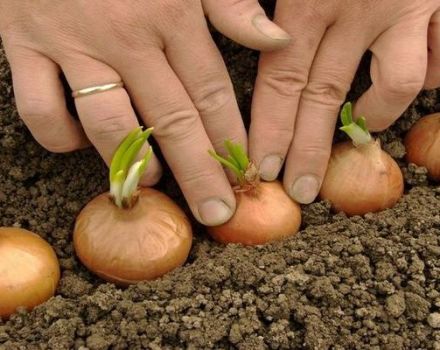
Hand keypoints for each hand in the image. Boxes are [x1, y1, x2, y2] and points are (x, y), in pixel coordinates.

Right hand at [0, 0, 289, 224]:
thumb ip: (230, 3)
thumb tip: (275, 39)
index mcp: (172, 14)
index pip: (212, 94)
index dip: (231, 140)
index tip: (246, 177)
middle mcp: (126, 36)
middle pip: (172, 121)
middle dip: (200, 173)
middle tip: (218, 213)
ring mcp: (71, 44)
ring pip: (109, 122)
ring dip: (135, 162)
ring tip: (157, 183)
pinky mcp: (23, 46)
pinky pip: (40, 109)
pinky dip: (60, 136)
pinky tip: (80, 145)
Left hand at [249, 0, 439, 203]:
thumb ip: (254, 1)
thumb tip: (260, 42)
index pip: (282, 79)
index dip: (272, 129)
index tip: (265, 167)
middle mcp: (359, 6)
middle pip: (326, 95)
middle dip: (310, 150)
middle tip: (300, 189)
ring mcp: (406, 5)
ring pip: (397, 84)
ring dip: (376, 115)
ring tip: (363, 125)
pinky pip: (437, 60)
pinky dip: (426, 77)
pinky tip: (401, 82)